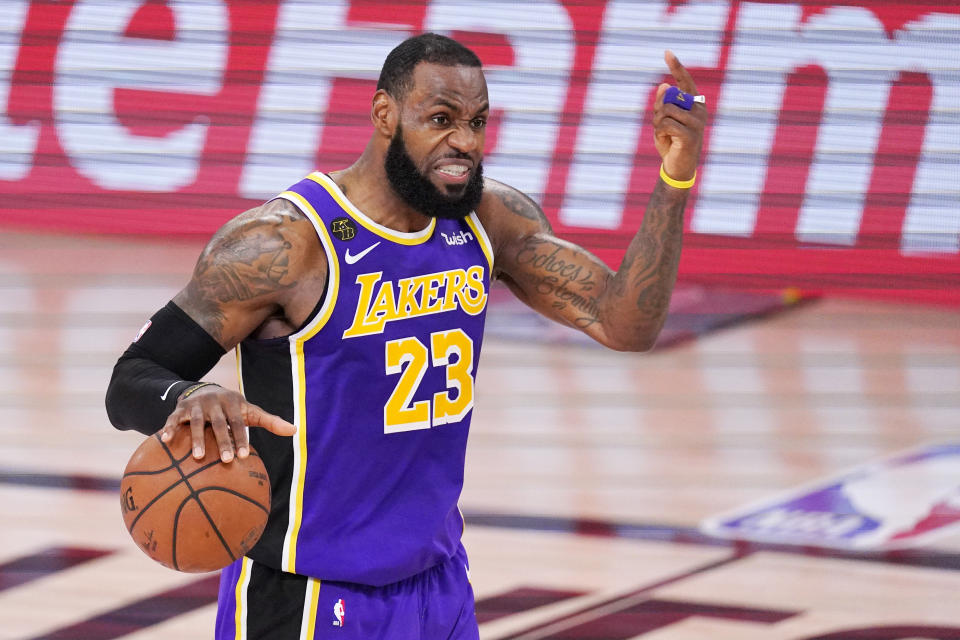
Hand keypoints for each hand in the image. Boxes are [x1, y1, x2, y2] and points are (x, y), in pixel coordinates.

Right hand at [159, 384, 296, 461]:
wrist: (205, 390)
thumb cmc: (233, 408)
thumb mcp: (251, 412)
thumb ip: (270, 421)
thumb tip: (295, 430)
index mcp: (233, 403)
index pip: (239, 422)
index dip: (241, 438)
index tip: (244, 457)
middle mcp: (214, 402)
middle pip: (219, 423)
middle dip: (223, 441)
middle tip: (226, 461)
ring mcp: (196, 405)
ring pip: (197, 422)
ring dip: (198, 439)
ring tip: (199, 457)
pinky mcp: (179, 410)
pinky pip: (173, 419)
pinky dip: (169, 428)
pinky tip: (164, 441)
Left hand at [653, 50, 706, 182]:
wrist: (677, 168)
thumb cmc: (671, 143)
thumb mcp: (663, 121)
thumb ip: (663, 104)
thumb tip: (664, 85)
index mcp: (694, 105)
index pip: (685, 82)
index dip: (676, 67)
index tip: (667, 52)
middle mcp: (699, 110)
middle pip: (668, 99)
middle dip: (658, 113)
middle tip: (662, 129)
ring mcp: (697, 122)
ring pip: (665, 111)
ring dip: (657, 125)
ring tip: (665, 136)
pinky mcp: (690, 134)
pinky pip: (665, 124)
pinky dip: (659, 133)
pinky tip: (667, 142)